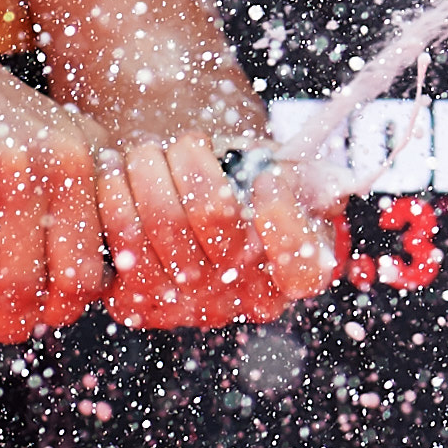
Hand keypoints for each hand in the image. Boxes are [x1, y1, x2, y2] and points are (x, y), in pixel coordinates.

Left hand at [96, 134, 340, 329]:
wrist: (188, 198)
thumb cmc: (248, 180)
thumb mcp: (295, 174)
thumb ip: (318, 181)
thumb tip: (332, 189)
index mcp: (295, 273)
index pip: (300, 266)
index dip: (281, 217)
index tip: (266, 176)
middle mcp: (244, 299)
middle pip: (214, 219)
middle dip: (193, 163)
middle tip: (186, 140)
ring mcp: (191, 308)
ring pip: (162, 225)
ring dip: (148, 171)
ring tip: (149, 150)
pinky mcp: (140, 305)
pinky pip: (124, 247)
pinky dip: (115, 199)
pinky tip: (119, 176)